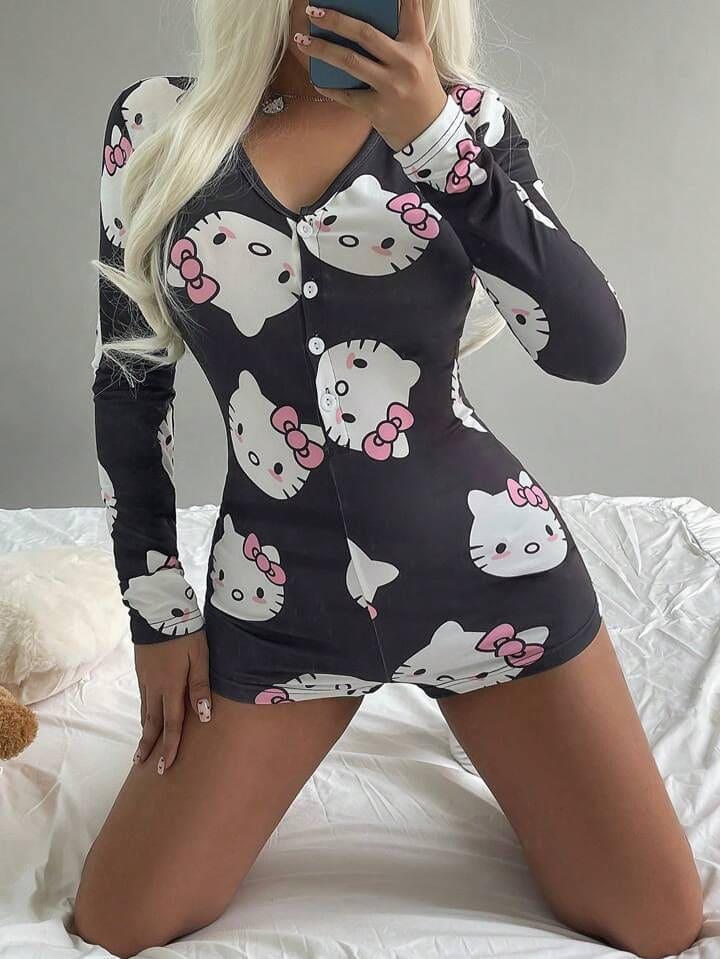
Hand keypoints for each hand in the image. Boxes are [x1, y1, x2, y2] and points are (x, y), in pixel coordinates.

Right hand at [132, 629, 211, 774]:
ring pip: (144, 712)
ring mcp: (145, 679)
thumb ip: (200, 687)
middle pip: (151, 723)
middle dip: (149, 746)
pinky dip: (143, 714)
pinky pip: (142, 699)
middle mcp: (154, 688)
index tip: (166, 767)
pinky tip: (145, 718)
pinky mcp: (141, 671)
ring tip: (142, 748)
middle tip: (142, 766)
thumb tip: (204, 716)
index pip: (171, 724)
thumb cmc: (186, 634)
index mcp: (170, 687)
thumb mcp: (200, 658)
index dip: (170, 747)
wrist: (158, 611)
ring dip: (144, 732)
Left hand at [295, 0, 448, 151]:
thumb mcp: (419, 60)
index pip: (410, 10)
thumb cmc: (419, 91)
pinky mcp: (377, 109)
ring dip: (322, 49)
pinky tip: (317, 78)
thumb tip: (362, 25)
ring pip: (350, 61)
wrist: (428, 132)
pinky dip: (329, 86)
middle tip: (314, 12)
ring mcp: (390, 87)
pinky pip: (347, 95)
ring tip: (302, 40)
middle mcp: (404, 63)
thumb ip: (400, 40)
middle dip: (335, 20)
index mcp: (416, 46)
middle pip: (365, 33)